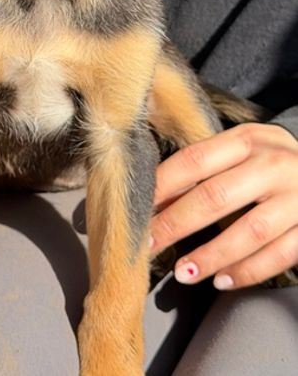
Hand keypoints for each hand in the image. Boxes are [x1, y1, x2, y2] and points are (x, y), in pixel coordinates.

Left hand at [150, 123, 297, 289]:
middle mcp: (273, 164)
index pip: (195, 160)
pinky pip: (279, 255)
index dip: (163, 186)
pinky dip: (247, 272)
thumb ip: (204, 168)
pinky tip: (222, 280)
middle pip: (215, 196)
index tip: (138, 209)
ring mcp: (297, 197)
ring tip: (183, 272)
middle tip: (148, 245)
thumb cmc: (270, 160)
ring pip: (249, 231)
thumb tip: (156, 199)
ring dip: (210, 255)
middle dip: (175, 224)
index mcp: (248, 140)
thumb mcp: (241, 150)